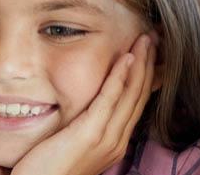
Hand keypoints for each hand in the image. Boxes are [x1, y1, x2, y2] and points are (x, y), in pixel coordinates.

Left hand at [10, 34, 154, 174]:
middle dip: (148, 65)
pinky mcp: (91, 135)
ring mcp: (107, 139)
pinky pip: (110, 100)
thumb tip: (83, 109)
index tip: (147, 54)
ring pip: (131, 94)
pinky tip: (126, 58)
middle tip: (153, 37)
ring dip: (140, 64)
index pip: (135, 104)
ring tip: (145, 39)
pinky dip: (121, 77)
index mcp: (113, 143)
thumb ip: (82, 127)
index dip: (144, 77)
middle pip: (139, 96)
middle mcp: (116, 141)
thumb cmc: (46, 172)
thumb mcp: (72, 146)